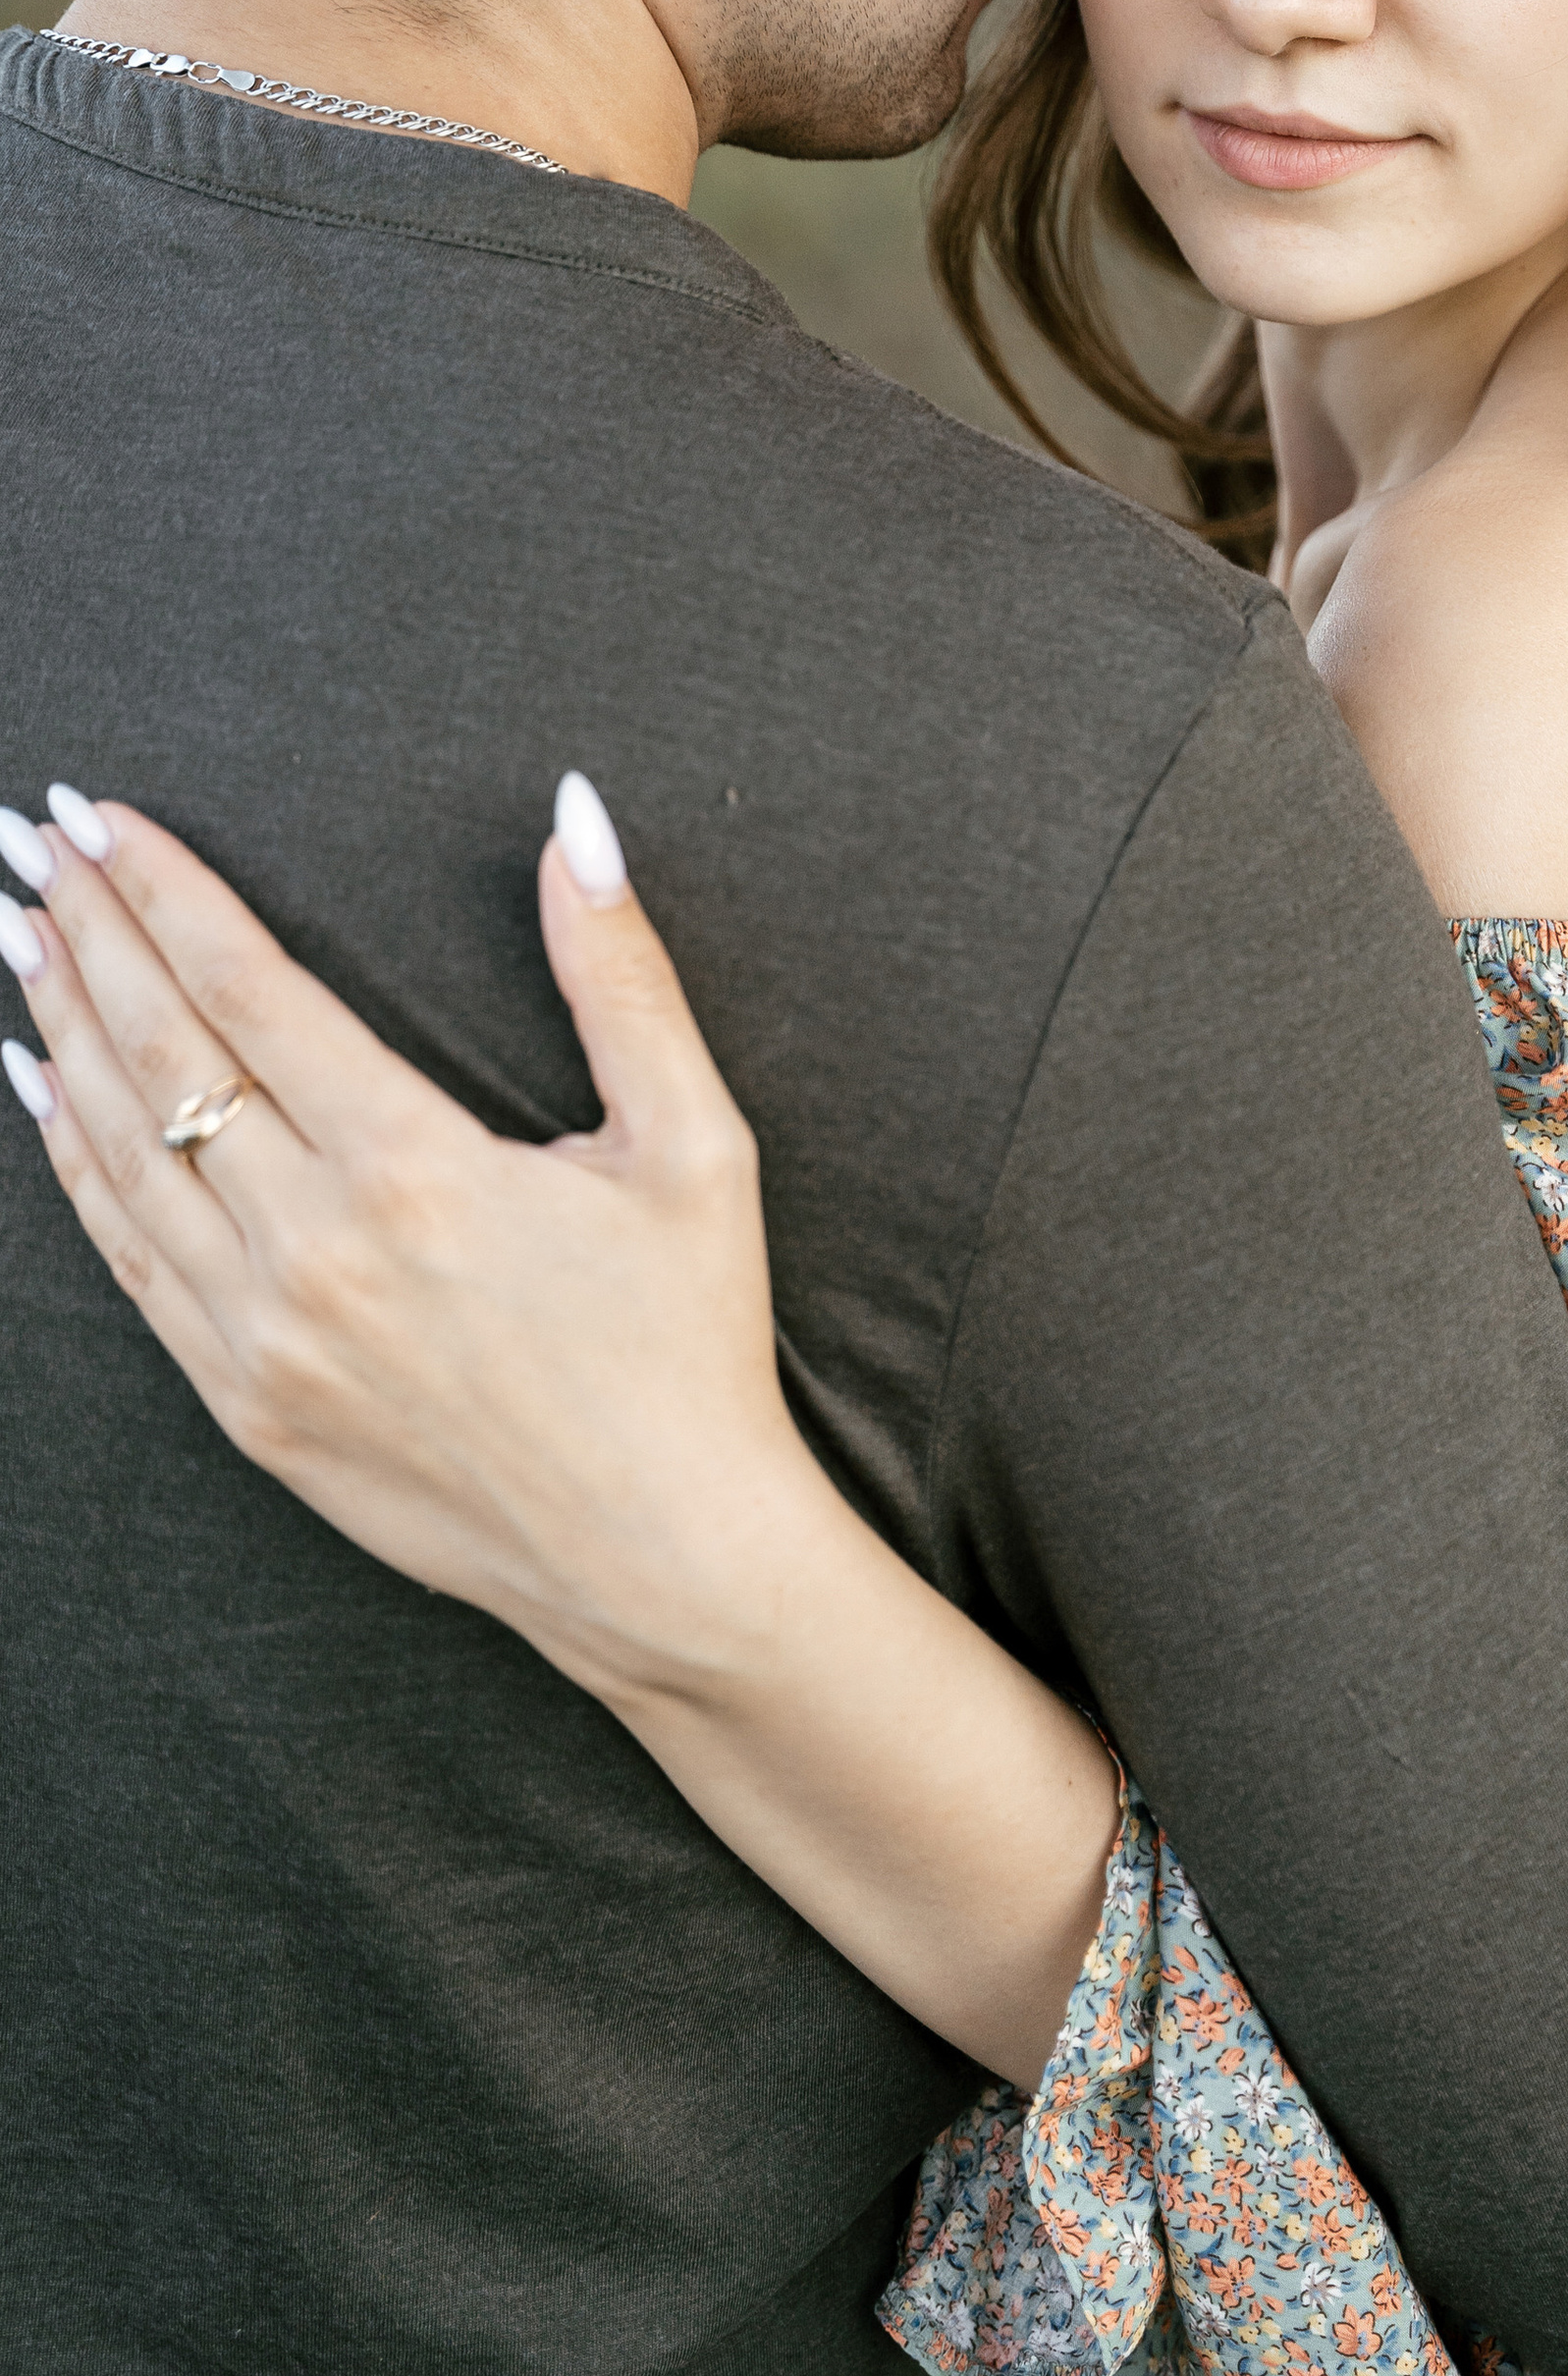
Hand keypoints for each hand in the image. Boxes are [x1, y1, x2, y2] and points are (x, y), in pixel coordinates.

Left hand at [0, 778, 1118, 2083]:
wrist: (660, 1557)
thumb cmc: (688, 1346)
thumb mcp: (693, 1145)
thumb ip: (622, 977)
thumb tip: (578, 823)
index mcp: (417, 1169)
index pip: (247, 990)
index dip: (162, 893)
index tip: (99, 818)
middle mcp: (316, 1250)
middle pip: (160, 1056)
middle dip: (87, 935)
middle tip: (31, 847)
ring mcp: (265, 1338)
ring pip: (123, 1155)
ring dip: (60, 1033)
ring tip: (22, 939)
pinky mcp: (247, 1407)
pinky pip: (129, 1263)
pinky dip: (75, 1166)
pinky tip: (44, 1093)